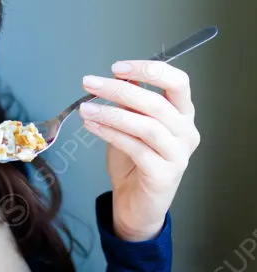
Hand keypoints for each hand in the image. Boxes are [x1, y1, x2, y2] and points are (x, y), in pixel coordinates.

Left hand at [79, 59, 200, 240]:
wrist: (137, 205)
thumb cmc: (134, 162)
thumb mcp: (131, 125)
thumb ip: (129, 104)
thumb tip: (117, 77)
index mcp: (182, 114)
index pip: (178, 82)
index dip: (149, 70)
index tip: (117, 67)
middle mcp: (187, 132)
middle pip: (157, 103)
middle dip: (119, 89)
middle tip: (90, 83)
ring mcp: (178, 155)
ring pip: (146, 126)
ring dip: (111, 113)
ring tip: (85, 108)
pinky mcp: (164, 174)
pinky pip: (135, 148)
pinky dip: (110, 133)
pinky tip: (92, 125)